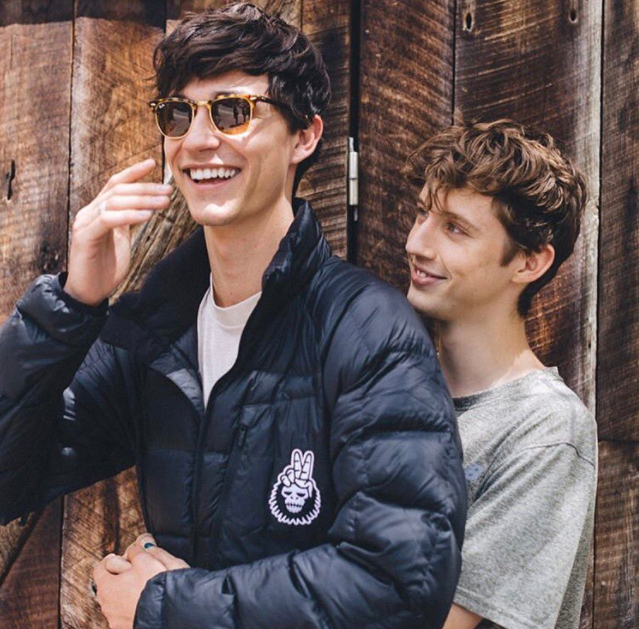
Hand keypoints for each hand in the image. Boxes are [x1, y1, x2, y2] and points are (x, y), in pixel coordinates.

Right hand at [64, 158, 172, 305]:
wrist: (88, 292)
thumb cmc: (105, 268)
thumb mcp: (121, 239)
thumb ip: (127, 222)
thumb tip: (144, 208)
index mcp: (98, 211)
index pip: (115, 184)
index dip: (133, 173)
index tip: (153, 164)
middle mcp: (89, 212)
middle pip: (119, 191)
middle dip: (146, 189)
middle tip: (169, 191)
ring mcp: (85, 223)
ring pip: (115, 202)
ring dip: (143, 201)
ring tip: (164, 203)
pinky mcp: (85, 236)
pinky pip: (109, 220)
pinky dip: (130, 215)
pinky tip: (147, 216)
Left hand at [93, 534, 189, 628]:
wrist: (169, 615)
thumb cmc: (155, 588)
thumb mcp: (147, 560)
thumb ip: (137, 551)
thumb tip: (134, 547)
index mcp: (107, 586)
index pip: (100, 567)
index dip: (113, 558)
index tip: (122, 556)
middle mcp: (107, 605)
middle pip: (109, 584)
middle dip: (120, 574)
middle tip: (136, 568)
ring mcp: (117, 619)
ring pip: (118, 598)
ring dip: (128, 590)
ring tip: (145, 584)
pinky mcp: (128, 627)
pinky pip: (127, 610)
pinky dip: (134, 603)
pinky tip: (148, 598)